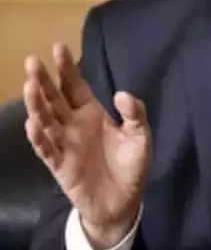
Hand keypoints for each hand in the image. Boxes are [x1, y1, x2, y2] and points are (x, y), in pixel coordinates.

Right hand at [23, 43, 151, 249]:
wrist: (124, 202)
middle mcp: (73, 124)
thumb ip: (135, 114)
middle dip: (43, 80)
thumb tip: (121, 94)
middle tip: (33, 61)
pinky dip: (38, 137)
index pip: (74, 85)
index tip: (58, 47)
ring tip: (30, 86)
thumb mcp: (140, 137)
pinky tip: (33, 123)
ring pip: (45, 120)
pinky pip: (46, 149)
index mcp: (91, 112)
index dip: (66, 68)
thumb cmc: (130, 166)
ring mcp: (64, 144)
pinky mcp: (60, 165)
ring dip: (36, 104)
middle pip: (54, 98)